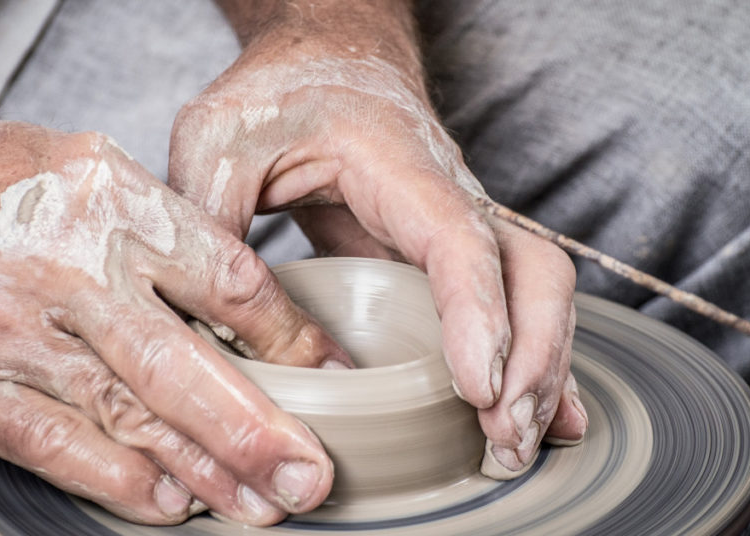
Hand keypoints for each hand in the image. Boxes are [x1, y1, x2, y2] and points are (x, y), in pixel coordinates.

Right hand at [0, 98, 350, 524]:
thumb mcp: (79, 168)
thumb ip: (155, 228)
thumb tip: (236, 297)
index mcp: (110, 200)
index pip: (227, 277)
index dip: (287, 336)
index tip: (327, 374)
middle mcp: (67, 265)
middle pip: (183, 363)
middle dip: (257, 428)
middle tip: (308, 476)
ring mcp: (12, 331)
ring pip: (128, 414)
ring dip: (201, 469)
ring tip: (256, 504)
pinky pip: (55, 443)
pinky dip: (117, 478)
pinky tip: (167, 503)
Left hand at [170, 0, 586, 477]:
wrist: (324, 56)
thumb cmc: (277, 90)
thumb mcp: (219, 138)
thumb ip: (210, 216)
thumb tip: (208, 317)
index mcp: (398, 164)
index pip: (459, 240)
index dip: (478, 316)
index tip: (478, 388)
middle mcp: (448, 195)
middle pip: (532, 272)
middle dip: (534, 359)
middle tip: (501, 438)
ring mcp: (457, 225)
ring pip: (535, 293)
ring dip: (540, 371)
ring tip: (513, 447)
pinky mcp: (444, 254)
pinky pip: (509, 303)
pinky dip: (528, 360)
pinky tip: (528, 414)